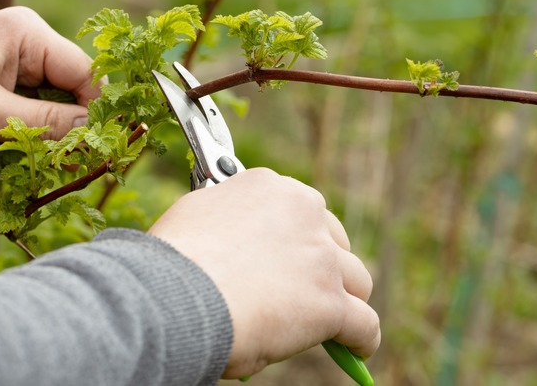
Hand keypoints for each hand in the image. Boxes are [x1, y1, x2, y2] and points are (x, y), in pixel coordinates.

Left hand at [0, 7, 99, 145]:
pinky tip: (38, 150)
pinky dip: (39, 127)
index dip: (95, 109)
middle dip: (75, 122)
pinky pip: (37, 103)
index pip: (83, 72)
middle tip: (76, 158)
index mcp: (28, 33)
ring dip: (57, 128)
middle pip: (73, 85)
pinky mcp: (6, 78)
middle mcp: (28, 41)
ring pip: (57, 98)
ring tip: (57, 159)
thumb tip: (93, 134)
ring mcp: (17, 59)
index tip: (97, 145)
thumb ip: (47, 123)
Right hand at [148, 168, 380, 378]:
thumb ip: (228, 226)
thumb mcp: (199, 219)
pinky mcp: (329, 302)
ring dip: (345, 298)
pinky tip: (357, 348)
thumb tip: (234, 256)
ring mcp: (320, 258)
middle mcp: (303, 212)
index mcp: (268, 187)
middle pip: (333, 240)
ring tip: (338, 320)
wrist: (175, 293)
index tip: (287, 257)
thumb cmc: (173, 262)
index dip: (294, 239)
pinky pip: (364, 323)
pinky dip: (362, 338)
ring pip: (355, 280)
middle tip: (307, 288)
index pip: (298, 210)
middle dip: (324, 264)